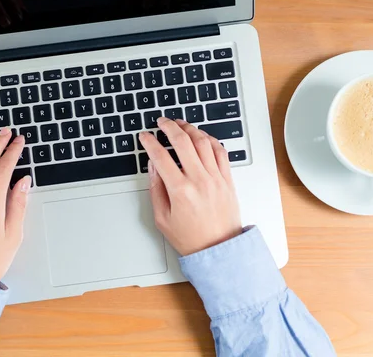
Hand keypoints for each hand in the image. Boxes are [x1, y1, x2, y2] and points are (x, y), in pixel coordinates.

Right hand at [139, 118, 241, 255]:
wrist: (218, 250)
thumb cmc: (190, 238)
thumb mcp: (162, 218)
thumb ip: (156, 189)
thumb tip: (153, 165)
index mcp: (180, 191)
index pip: (161, 156)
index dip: (150, 142)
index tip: (145, 137)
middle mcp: (199, 180)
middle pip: (183, 142)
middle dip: (169, 127)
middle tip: (162, 122)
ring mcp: (216, 178)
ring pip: (203, 142)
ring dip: (190, 129)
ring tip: (180, 124)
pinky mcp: (227, 179)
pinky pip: (220, 152)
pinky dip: (210, 139)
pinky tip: (202, 136)